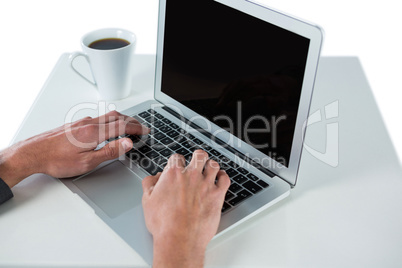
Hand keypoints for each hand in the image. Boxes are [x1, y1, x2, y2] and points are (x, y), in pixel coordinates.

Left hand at [0, 111, 148, 186]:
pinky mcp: (74, 124)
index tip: (145, 130)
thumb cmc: (56, 160)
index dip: (137, 128)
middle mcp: (88, 123)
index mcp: (94, 132)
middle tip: (141, 126)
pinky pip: (97, 118)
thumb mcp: (87, 162)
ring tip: (128, 125)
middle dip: (131, 121)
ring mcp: (81, 122)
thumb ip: (110, 151)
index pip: (122, 126)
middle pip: (116, 117)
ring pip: (107, 116)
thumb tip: (127, 143)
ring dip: (121, 119)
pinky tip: (107, 127)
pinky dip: (109, 120)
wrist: (33, 153)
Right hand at [142, 150, 229, 267]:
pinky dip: (223, 177)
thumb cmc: (164, 224)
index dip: (177, 161)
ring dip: (211, 166)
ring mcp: (206, 184)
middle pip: (199, 155)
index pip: (177, 157)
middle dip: (197, 157)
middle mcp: (191, 176)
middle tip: (197, 162)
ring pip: (213, 164)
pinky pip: (225, 179)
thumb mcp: (147, 202)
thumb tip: (153, 178)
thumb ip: (149, 184)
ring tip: (209, 169)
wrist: (179, 239)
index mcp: (173, 174)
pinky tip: (220, 178)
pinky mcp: (218, 195)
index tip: (178, 166)